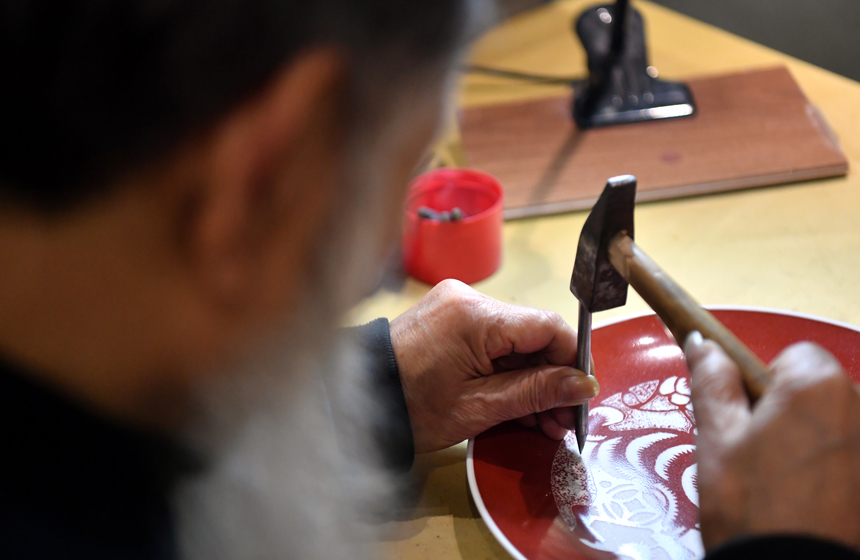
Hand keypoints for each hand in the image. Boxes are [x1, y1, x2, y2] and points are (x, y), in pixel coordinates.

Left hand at [390, 280, 597, 453]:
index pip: (548, 326)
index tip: (579, 398)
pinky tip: (517, 405)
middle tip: (561, 422)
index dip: (572, 361)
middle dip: (551, 379)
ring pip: (514, 341)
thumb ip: (535, 392)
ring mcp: (456, 306)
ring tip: (541, 423)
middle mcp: (468, 299)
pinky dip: (506, 372)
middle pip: (532, 335)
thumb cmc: (409, 408)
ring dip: (531, 380)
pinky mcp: (448, 318)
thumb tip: (583, 385)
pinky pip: (492, 342)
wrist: (354, 405)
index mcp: (475, 316)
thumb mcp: (479, 408)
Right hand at [685, 334, 859, 550]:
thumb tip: (702, 343)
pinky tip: (813, 500)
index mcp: (818, 386)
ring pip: (837, 427)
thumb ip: (712, 381)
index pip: (794, 357)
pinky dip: (835, 470)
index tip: (748, 422)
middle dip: (794, 414)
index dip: (766, 386)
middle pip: (821, 392)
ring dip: (817, 443)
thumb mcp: (717, 437)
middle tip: (761, 459)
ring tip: (788, 486)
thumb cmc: (748, 503)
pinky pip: (849, 457)